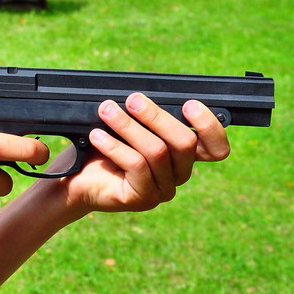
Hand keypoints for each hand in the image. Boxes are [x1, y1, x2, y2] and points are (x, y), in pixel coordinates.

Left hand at [53, 93, 230, 213]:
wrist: (78, 177)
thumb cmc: (104, 145)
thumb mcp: (127, 124)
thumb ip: (143, 113)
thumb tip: (142, 94)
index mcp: (182, 153)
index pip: (216, 148)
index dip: (210, 127)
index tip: (188, 105)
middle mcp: (179, 172)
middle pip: (185, 142)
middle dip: (156, 116)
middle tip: (132, 100)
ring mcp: (163, 188)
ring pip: (157, 151)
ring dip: (129, 126)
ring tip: (106, 111)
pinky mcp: (143, 198)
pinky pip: (136, 165)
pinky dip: (114, 145)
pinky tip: (97, 135)